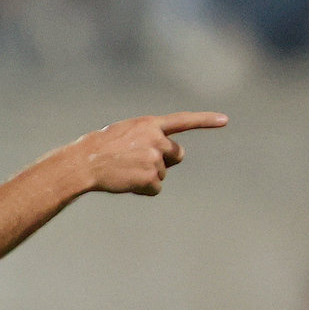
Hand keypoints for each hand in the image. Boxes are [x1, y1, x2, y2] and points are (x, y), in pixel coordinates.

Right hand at [74, 111, 227, 195]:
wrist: (83, 164)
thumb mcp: (123, 133)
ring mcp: (155, 158)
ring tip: (123, 171)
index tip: (225, 120)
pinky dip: (143, 189)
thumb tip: (161, 155)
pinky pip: (155, 188)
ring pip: (163, 173)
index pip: (183, 120)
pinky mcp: (151, 177)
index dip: (205, 120)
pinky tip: (126, 183)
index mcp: (149, 124)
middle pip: (177, 155)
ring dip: (147, 176)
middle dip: (165, 161)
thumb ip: (146, 137)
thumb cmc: (97, 149)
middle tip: (139, 163)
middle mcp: (156, 139)